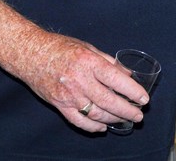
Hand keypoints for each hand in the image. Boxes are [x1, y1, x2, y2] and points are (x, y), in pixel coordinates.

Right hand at [9, 31, 148, 132]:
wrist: (31, 55)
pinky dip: (92, 126)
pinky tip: (103, 127)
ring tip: (125, 120)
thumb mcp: (89, 48)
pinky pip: (78, 121)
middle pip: (108, 101)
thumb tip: (127, 74)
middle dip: (127, 110)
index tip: (144, 98)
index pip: (117, 80)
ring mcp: (69, 95)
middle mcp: (80, 81)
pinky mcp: (59, 105)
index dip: (132, 91)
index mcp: (90, 63)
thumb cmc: (61, 48)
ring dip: (113, 119)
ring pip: (95, 113)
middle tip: (139, 115)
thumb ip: (109, 62)